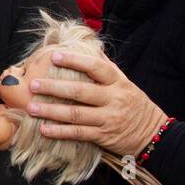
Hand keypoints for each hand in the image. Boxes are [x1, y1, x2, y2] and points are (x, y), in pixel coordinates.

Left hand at [25, 50, 165, 156]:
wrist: (153, 134)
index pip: (96, 68)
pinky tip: (44, 129)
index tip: (54, 56)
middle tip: (33, 84)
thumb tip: (90, 48)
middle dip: (54, 88)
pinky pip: (78, 133)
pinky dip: (60, 131)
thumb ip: (106, 68)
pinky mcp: (104, 136)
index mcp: (118, 83)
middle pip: (80, 92)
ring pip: (76, 114)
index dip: (75, 61)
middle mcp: (113, 99)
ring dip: (51, 111)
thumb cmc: (133, 104)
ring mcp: (108, 119)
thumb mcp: (125, 83)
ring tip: (31, 107)